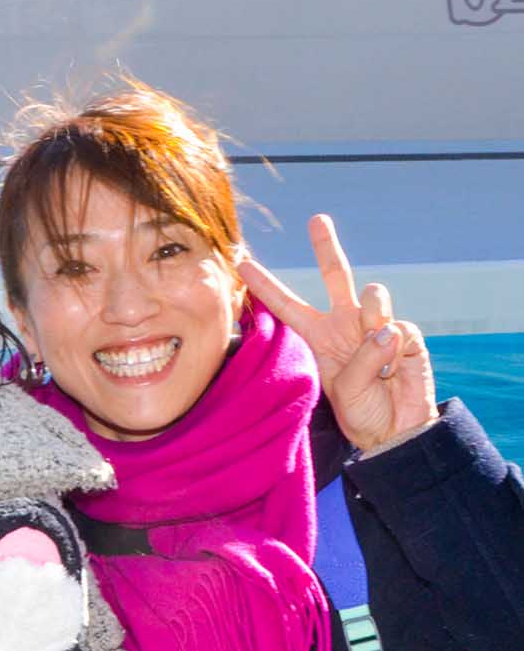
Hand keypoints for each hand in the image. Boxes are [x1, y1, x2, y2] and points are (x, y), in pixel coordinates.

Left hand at [238, 214, 438, 452]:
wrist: (397, 430)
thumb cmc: (362, 411)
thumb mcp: (342, 390)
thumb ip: (360, 360)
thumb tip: (387, 329)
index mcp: (319, 336)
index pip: (287, 306)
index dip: (266, 286)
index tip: (242, 262)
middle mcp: (346, 324)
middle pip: (337, 276)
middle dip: (327, 246)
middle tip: (316, 219)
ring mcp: (377, 325)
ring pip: (374, 295)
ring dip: (374, 315)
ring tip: (376, 353)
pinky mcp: (407, 335)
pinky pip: (398, 329)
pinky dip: (395, 351)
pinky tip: (394, 371)